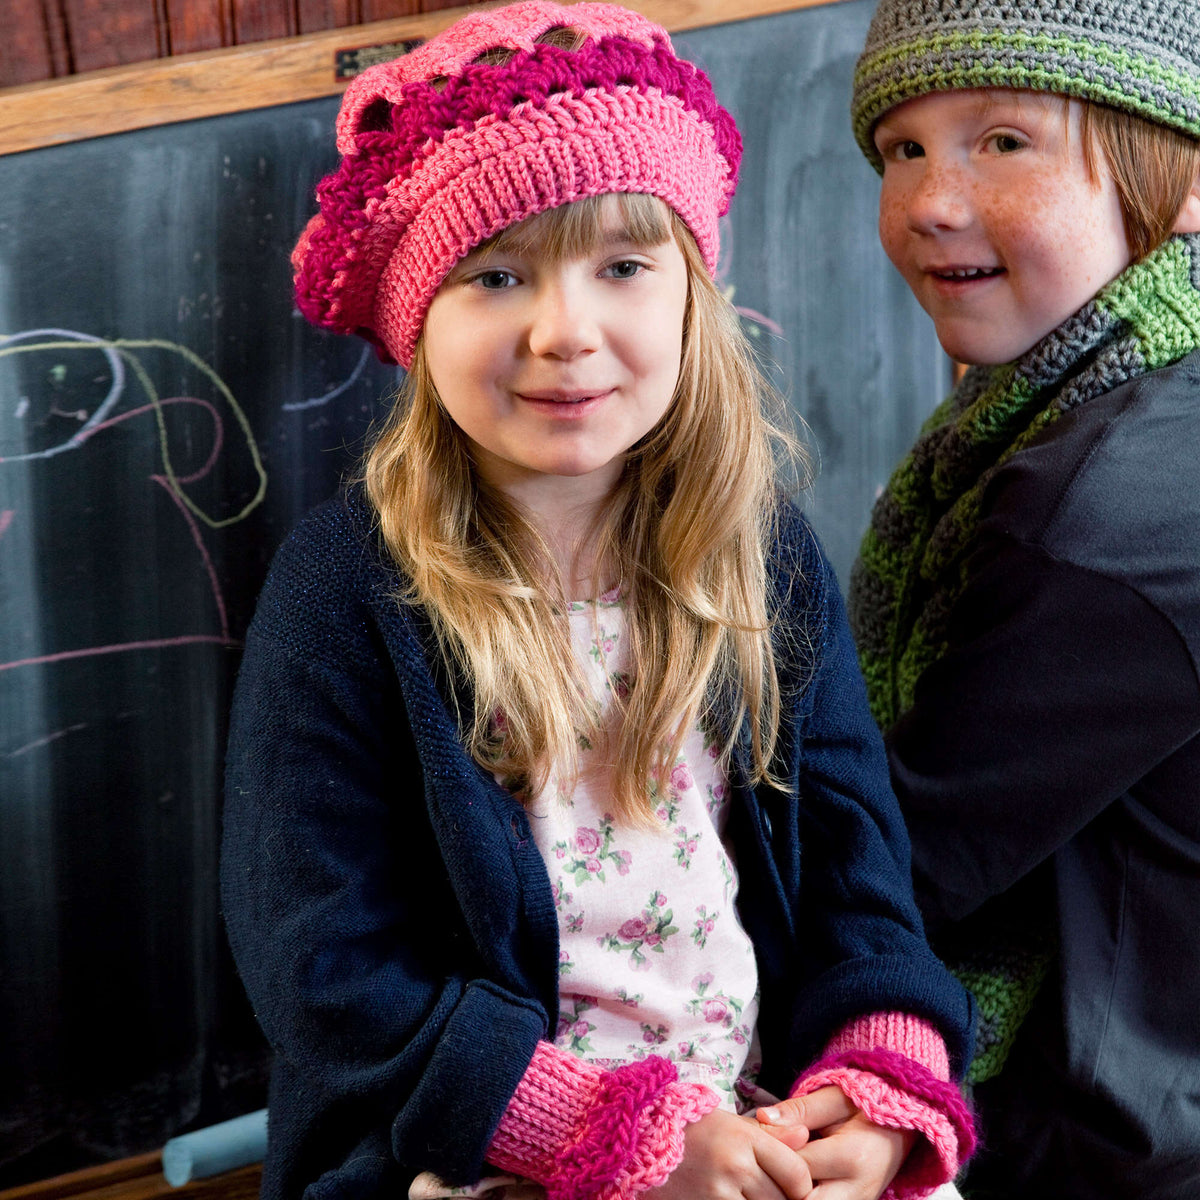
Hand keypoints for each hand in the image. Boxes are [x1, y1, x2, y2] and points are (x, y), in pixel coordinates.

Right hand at [648, 1107, 814, 1199]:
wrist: (640, 1140)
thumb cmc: (692, 1129)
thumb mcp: (732, 1123)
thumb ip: (771, 1135)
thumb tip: (807, 1139)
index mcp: (744, 1138)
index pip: (796, 1173)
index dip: (803, 1186)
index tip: (796, 1187)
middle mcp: (733, 1167)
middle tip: (772, 1192)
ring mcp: (716, 1194)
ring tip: (751, 1195)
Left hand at [756, 1087, 915, 1198]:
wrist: (898, 1131)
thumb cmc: (863, 1109)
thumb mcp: (833, 1098)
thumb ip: (799, 1109)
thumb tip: (761, 1118)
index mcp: (853, 1157)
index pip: (797, 1167)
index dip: (771, 1154)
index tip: (755, 1138)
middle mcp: (857, 1191)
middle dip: (776, 1183)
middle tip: (760, 1161)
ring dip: (785, 1191)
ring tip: (771, 1169)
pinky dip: (796, 1195)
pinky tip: (785, 1178)